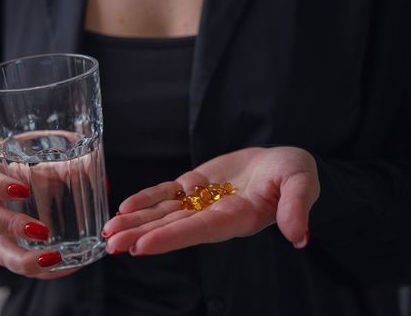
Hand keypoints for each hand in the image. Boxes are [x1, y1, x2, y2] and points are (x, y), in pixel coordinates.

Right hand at [0, 160, 77, 278]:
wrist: (29, 194)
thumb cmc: (38, 175)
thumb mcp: (52, 166)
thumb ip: (75, 166)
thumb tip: (101, 178)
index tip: (22, 190)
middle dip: (9, 225)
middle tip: (41, 230)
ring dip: (23, 258)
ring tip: (54, 258)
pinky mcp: (10, 254)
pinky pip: (19, 266)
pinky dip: (41, 270)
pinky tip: (64, 267)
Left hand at [102, 147, 319, 254]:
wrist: (280, 163)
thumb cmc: (294, 173)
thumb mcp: (302, 184)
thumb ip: (296, 207)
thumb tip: (299, 236)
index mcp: (237, 217)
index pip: (199, 231)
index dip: (170, 238)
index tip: (141, 247)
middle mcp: (213, 214)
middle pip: (172, 227)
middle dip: (141, 235)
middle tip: (110, 246)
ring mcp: (201, 201)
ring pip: (163, 213)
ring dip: (135, 222)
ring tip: (108, 232)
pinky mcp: (193, 185)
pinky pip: (165, 193)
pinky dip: (146, 199)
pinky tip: (124, 208)